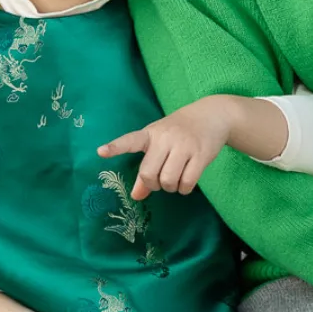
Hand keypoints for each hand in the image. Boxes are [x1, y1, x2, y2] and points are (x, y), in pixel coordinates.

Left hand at [98, 96, 242, 199]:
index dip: (115, 147)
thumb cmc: (179, 132)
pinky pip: (187, 182)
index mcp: (150, 134)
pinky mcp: (201, 154)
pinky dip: (184, 189)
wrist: (212, 115)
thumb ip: (146, 170)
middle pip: (149, 173)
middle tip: (160, 180)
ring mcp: (184, 145)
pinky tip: (185, 183)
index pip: (130, 141)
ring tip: (175, 180)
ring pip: (168, 180)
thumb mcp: (160, 144)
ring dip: (170, 187)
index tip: (100, 152)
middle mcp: (165, 138)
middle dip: (154, 184)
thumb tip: (136, 196)